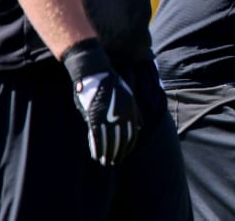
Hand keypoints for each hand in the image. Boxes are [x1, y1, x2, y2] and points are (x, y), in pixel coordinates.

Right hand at [61, 39, 141, 165]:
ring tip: (106, 162)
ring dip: (108, 153)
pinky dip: (97, 147)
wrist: (96, 71)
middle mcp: (122, 114)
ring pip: (109, 140)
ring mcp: (108, 115)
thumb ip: (134, 112)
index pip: (132, 134)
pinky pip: (97, 136)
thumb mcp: (128, 96)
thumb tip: (140, 125)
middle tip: (114, 162)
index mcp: (131, 110)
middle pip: (122, 140)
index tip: (124, 155)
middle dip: (119, 153)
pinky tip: (96, 155)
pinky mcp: (94, 116)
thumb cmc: (111, 84)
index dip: (128, 146)